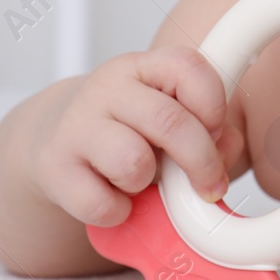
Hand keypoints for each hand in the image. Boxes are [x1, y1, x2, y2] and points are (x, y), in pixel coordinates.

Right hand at [29, 45, 242, 227]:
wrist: (57, 141)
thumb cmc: (131, 131)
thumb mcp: (173, 119)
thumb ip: (214, 133)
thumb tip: (226, 156)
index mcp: (144, 66)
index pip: (190, 68)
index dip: (214, 108)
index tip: (216, 135)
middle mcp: (108, 87)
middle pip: (171, 123)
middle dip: (202, 163)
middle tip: (209, 186)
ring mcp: (76, 124)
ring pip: (133, 163)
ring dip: (146, 182)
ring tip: (139, 179)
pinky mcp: (53, 166)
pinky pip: (102, 204)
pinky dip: (117, 212)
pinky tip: (114, 197)